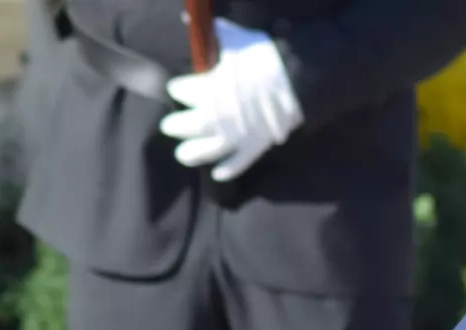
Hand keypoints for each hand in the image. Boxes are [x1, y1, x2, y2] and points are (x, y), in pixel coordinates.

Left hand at [160, 19, 302, 182]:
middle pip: (191, 124)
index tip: (177, 89)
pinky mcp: (257, 145)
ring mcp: (238, 132)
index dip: (180, 89)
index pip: (184, 91)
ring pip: (210, 148)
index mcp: (209, 87)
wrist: (296, 77)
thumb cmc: (263, 55)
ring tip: (182, 155)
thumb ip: (212, 34)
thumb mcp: (233, 39)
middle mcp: (219, 114)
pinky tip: (217, 175)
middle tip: (169, 127)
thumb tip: (189, 17)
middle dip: (178, 126)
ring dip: (194, 153)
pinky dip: (229, 169)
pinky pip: (240, 162)